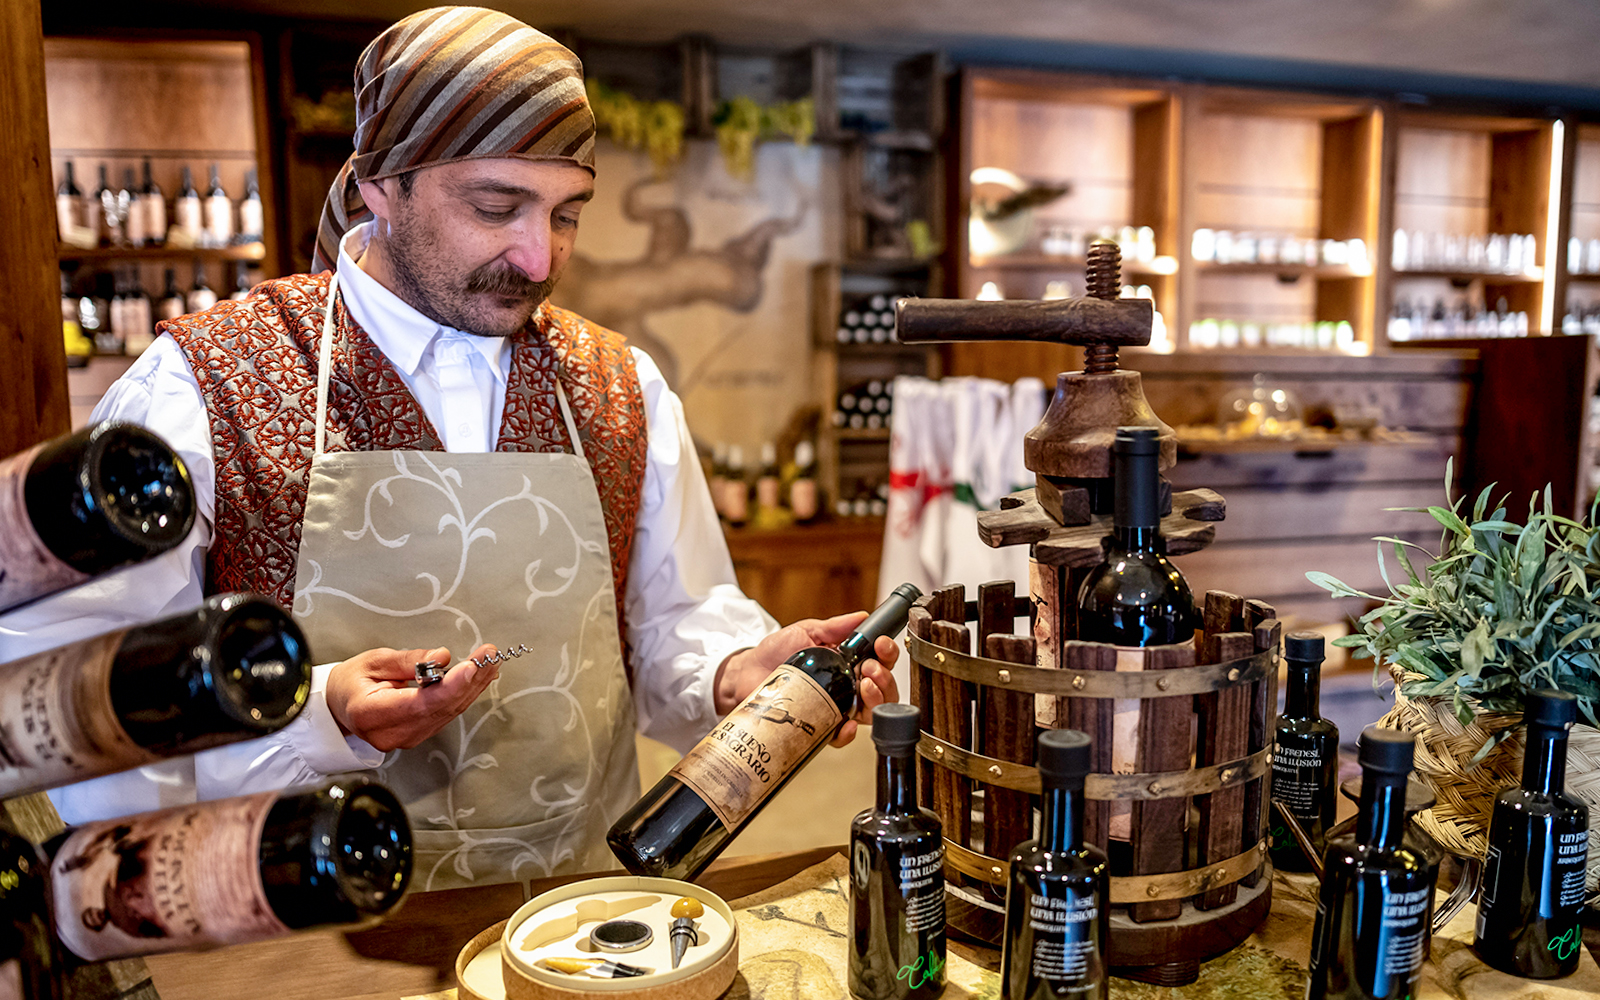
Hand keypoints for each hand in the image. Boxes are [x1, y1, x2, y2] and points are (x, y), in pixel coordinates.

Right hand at [326, 644, 499, 750]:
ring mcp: (405, 738)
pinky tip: (478, 677)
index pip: (419, 704)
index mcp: (371, 715)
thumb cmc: (351, 683)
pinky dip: (464, 694)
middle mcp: (390, 733)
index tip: (471, 666)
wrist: (339, 706)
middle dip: (469, 680)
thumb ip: (407, 660)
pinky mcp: (417, 735)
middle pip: (440, 708)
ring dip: (472, 685)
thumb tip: (441, 657)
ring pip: (448, 712)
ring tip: (489, 660)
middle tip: (488, 654)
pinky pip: (446, 714)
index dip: (450, 686)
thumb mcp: (373, 661)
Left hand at [715, 612, 900, 748]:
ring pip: (870, 713)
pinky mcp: (819, 726)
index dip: (887, 655)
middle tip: (869, 670)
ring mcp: (835, 707)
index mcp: (848, 662)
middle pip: (883, 690)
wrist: (746, 672)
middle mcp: (847, 687)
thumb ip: (834, 626)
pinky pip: (841, 735)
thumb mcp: (806, 632)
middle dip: (884, 679)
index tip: (881, 646)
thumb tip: (862, 616)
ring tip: (864, 687)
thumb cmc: (775, 651)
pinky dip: (849, 732)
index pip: (879, 661)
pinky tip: (848, 722)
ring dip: (875, 701)